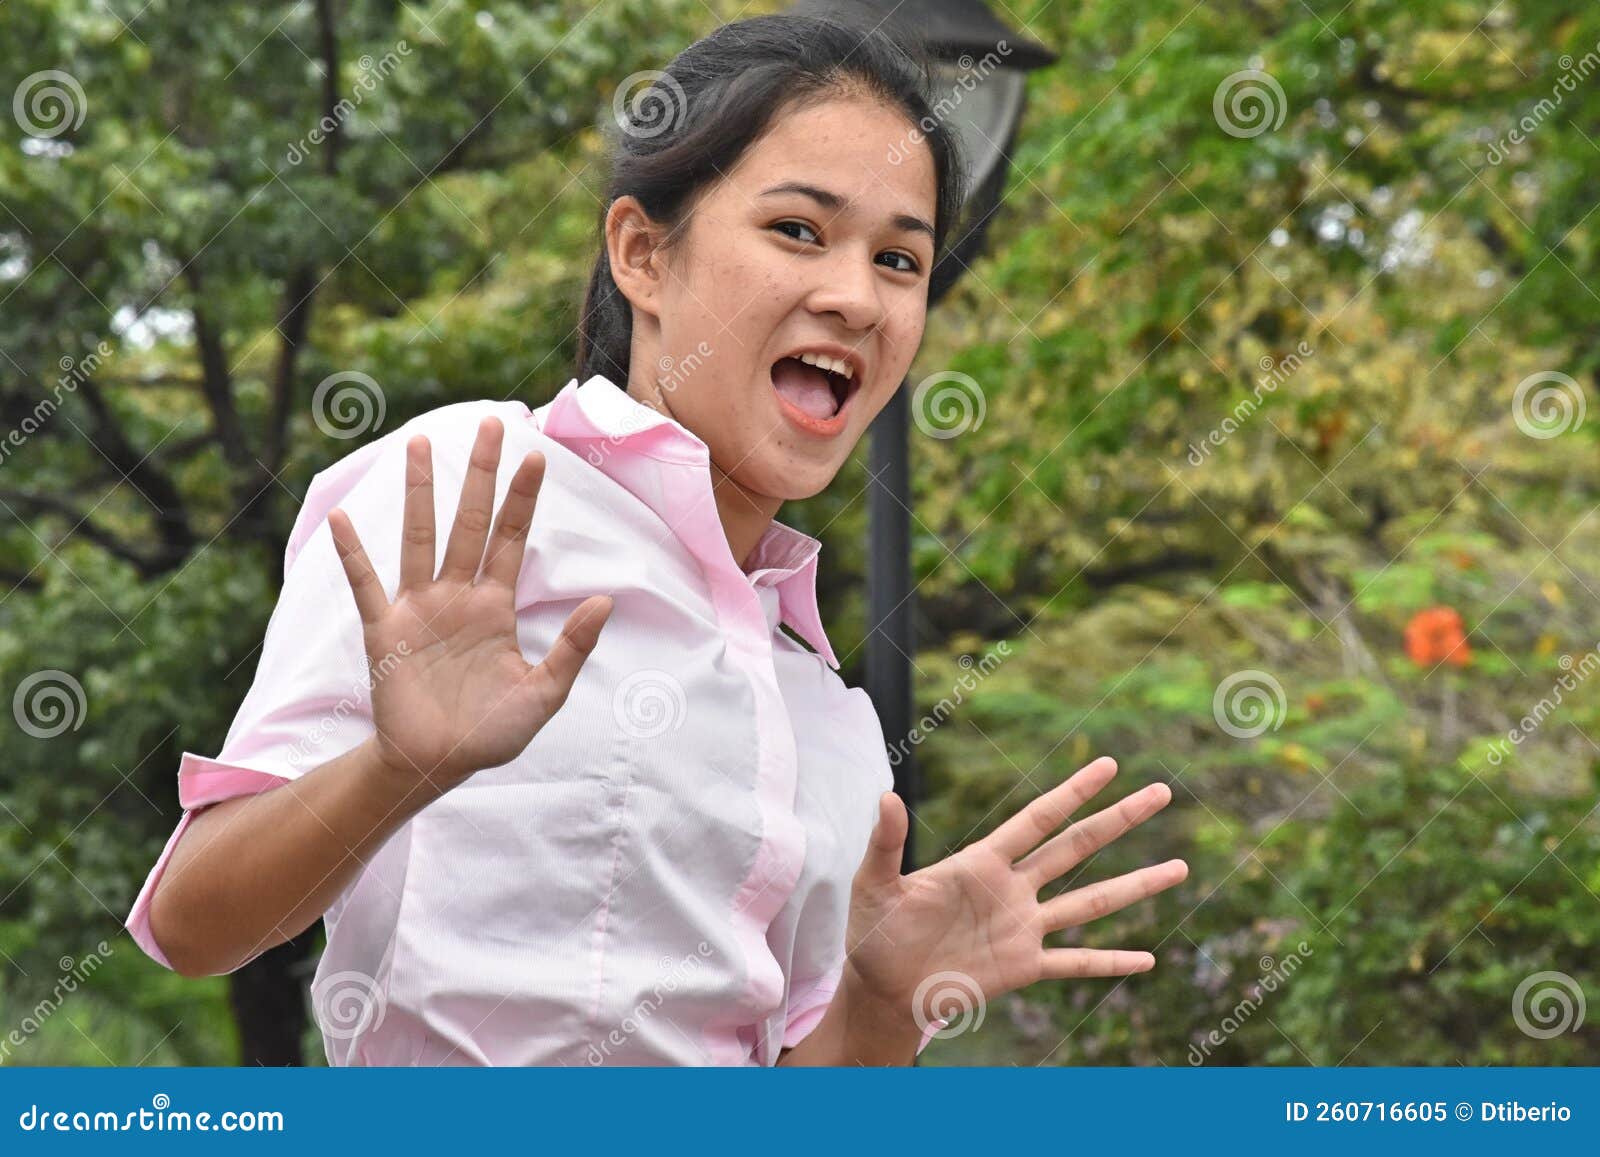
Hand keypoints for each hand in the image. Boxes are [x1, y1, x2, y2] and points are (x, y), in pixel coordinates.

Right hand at [328, 415, 612, 797]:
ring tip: (421, 444)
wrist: (438, 765)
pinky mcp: (384, 631)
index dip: (523, 499)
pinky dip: (353, 553)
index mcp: (496, 606)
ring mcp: (418, 608)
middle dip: (479, 474)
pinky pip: (366, 584)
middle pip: (470, 521)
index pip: (511, 539)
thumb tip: (605, 599)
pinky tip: (343, 517)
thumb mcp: (544, 693)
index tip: (536, 455)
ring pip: (420, 537)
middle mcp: (457, 596)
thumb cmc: (492, 732)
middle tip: (489, 423)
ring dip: (421, 492)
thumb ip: (573, 648)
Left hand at [841, 756, 1185, 1030]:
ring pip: (1091, 902)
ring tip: (1179, 867)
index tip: (1108, 766)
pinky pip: (1075, 963)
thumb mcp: (875, 884)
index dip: (1073, 792)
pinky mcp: (1023, 967)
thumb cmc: (875, 933)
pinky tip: (1147, 960)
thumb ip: (886, 843)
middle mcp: (1012, 889)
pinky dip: (1111, 962)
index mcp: (982, 863)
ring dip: (1135, 886)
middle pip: (1077, 847)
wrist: (883, 990)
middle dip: (1118, 820)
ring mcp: (1023, 928)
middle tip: (1161, 794)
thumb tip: (886, 796)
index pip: (1037, 819)